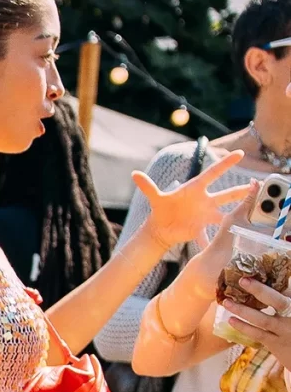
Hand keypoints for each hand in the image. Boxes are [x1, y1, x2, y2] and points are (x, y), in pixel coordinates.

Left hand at [134, 149, 251, 252]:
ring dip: (239, 213)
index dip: (226, 163)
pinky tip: (233, 238)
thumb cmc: (160, 209)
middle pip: (227, 194)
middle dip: (242, 191)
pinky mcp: (204, 227)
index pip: (213, 173)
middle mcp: (205, 200)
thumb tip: (134, 174)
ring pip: (227, 212)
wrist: (160, 228)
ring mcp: (206, 214)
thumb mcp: (155, 198)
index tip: (239, 153)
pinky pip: (216, 231)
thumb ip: (148, 186)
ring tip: (254, 212)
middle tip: (258, 184)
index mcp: (195, 188)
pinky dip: (222, 235)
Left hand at [219, 275, 290, 368]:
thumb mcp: (289, 310)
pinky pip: (258, 334)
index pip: (286, 289)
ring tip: (227, 302)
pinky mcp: (275, 344)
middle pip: (277, 301)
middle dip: (260, 290)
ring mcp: (285, 331)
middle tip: (243, 280)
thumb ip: (284, 294)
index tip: (254, 272)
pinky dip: (244, 327)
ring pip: (263, 319)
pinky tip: (231, 320)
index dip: (272, 281)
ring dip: (243, 310)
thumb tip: (277, 277)